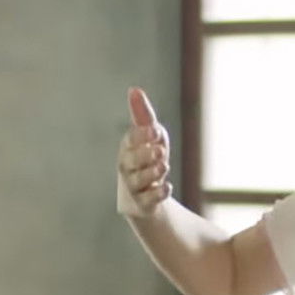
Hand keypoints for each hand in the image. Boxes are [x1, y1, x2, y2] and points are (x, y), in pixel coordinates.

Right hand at [117, 87, 171, 216]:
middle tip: (160, 150)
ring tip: (164, 165)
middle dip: (144, 155)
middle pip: (129, 162)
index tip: (155, 130)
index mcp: (127, 149)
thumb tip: (134, 89)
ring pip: (137, 181)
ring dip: (152, 172)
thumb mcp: (150, 136)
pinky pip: (148, 200)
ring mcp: (133, 188)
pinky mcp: (142, 205)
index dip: (141, 136)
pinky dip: (158, 193)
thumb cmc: (148, 159)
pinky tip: (167, 186)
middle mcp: (126, 169)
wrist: (149, 194)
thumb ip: (143, 115)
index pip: (129, 141)